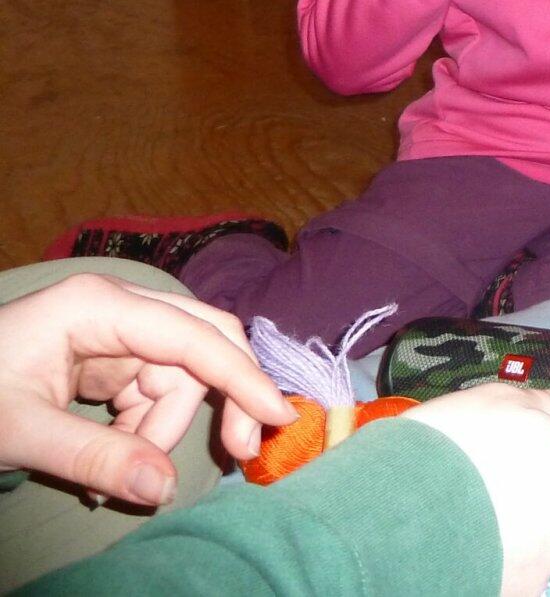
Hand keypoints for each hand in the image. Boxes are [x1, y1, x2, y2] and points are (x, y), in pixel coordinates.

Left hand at [0, 274, 295, 506]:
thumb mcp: (20, 430)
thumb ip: (96, 457)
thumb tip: (162, 488)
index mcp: (99, 307)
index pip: (194, 337)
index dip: (242, 377)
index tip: (278, 417)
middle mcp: (117, 310)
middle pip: (203, 345)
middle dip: (224, 398)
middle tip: (239, 453)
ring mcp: (113, 334)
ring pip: (180, 378)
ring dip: (164, 430)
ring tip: (115, 475)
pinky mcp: (106, 360)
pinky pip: (153, 394)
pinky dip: (144, 431)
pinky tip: (112, 459)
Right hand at [405, 381, 549, 596]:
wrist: (388, 518)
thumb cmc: (454, 447)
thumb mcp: (507, 402)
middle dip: (549, 495)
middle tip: (500, 474)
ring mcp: (539, 571)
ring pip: (541, 544)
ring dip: (517, 527)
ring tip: (467, 506)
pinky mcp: (507, 594)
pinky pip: (509, 569)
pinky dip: (491, 555)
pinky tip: (457, 537)